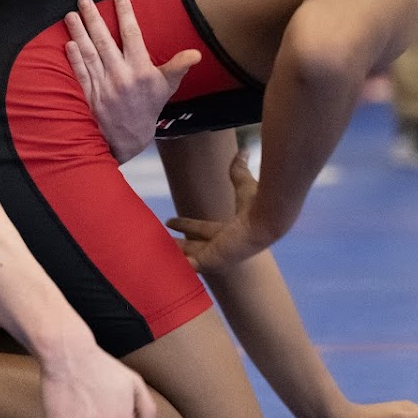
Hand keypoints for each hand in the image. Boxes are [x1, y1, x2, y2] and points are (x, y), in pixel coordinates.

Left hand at [65, 0, 199, 162]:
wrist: (129, 137)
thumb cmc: (149, 106)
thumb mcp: (168, 86)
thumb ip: (178, 67)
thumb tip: (196, 53)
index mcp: (140, 70)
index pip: (132, 35)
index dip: (125, 13)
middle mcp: (121, 75)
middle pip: (104, 41)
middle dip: (93, 19)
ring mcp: (103, 85)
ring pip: (89, 54)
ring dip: (79, 33)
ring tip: (71, 15)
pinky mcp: (89, 95)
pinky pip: (80, 73)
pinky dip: (73, 58)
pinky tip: (68, 43)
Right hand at [167, 151, 269, 271]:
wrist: (264, 219)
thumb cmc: (258, 203)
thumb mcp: (242, 183)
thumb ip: (239, 169)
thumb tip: (244, 149)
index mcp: (229, 230)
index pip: (203, 228)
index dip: (186, 224)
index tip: (168, 221)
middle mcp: (223, 245)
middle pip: (194, 246)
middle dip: (177, 245)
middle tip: (158, 241)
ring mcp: (216, 256)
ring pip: (189, 258)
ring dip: (173, 257)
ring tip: (153, 255)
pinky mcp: (210, 262)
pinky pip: (188, 266)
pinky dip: (175, 267)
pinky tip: (159, 267)